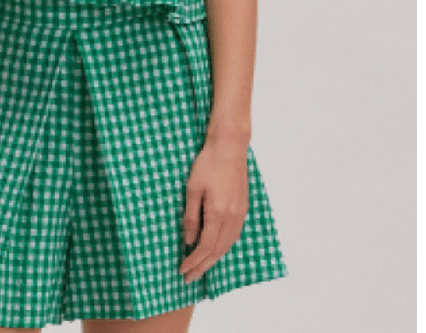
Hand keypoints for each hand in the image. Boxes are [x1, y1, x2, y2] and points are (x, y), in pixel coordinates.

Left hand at [178, 134, 249, 282]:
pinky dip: (224, 247)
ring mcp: (240, 213)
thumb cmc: (207, 164)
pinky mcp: (243, 207)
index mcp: (218, 214)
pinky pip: (234, 235)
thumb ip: (191, 217)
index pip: (205, 247)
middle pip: (217, 251)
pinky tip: (217, 248)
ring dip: (214, 259)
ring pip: (227, 245)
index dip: (193, 261)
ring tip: (201, 268)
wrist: (229, 147)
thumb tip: (189, 241)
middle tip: (189, 278)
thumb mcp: (192, 189)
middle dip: (203, 267)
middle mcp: (232, 218)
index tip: (182, 270)